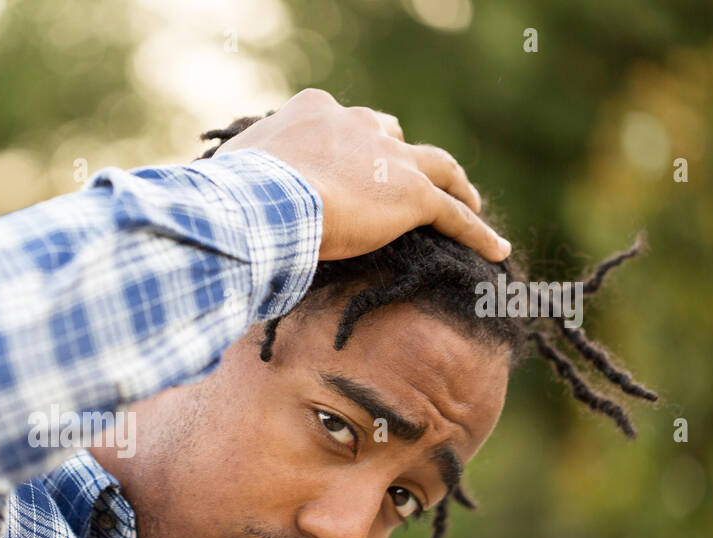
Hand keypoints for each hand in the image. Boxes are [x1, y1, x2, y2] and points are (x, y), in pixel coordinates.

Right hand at [215, 89, 510, 261]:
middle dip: (402, 156)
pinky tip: (496, 250)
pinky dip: (476, 232)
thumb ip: (242, 177)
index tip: (349, 162)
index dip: (350, 144)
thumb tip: (216, 199)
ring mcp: (390, 159)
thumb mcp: (233, 173)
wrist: (264, 203)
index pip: (341, 124)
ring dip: (455, 184)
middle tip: (409, 177)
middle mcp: (358, 124)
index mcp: (315, 112)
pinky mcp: (412, 197)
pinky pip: (453, 215)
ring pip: (438, 166)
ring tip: (471, 201)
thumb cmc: (234, 194)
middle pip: (393, 136)